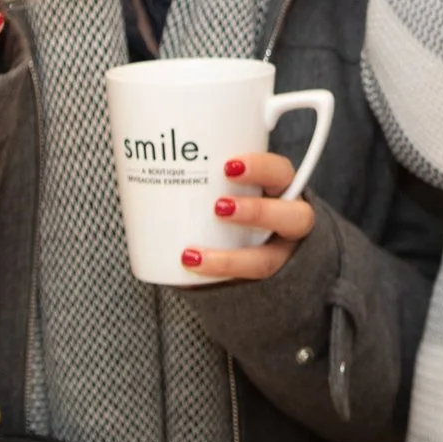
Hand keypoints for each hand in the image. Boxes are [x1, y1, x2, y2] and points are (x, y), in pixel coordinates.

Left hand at [181, 152, 313, 281]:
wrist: (253, 260)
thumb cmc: (235, 211)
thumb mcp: (230, 186)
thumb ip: (209, 174)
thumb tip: (147, 154)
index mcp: (282, 191)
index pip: (282, 174)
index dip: (262, 168)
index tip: (228, 165)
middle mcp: (290, 225)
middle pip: (295, 218)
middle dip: (258, 211)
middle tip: (219, 207)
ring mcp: (280, 258)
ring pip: (268, 261)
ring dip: (231, 259)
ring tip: (192, 255)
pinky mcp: (262, 285)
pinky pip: (245, 287)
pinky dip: (216, 280)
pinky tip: (189, 273)